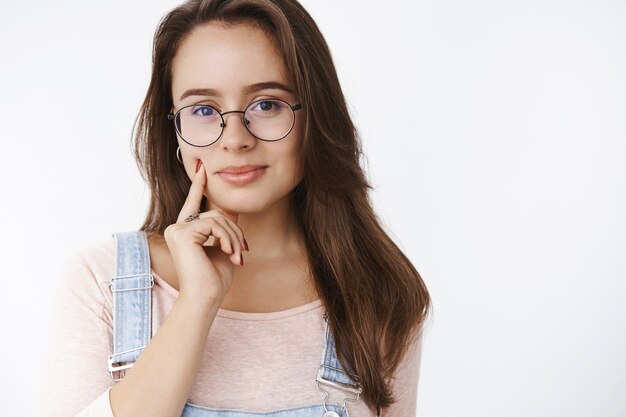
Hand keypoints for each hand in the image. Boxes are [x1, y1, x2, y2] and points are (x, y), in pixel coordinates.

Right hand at [163, 161, 246, 304]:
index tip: (202, 168)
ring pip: (216, 218)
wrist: (205, 298)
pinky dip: (227, 238)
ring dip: (233, 236)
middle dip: (234, 230)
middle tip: (243, 250)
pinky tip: (229, 252)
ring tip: (237, 254)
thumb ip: (224, 228)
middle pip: (214, 213)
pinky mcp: (182, 233)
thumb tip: (231, 210)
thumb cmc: (214, 279)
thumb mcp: (223, 248)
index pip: (193, 204)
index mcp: (185, 231)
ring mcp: (177, 230)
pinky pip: (213, 225)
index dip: (198, 186)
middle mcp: (177, 228)